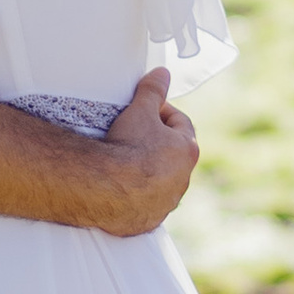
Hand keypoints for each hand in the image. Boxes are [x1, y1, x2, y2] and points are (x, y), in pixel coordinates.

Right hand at [94, 68, 198, 235]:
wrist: (106, 187)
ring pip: (162, 183)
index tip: (147, 109)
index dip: (163, 112)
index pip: (181, 124)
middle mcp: (183, 179)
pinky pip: (146, 205)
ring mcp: (167, 202)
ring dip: (149, 173)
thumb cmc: (128, 146)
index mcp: (187, 150)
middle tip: (135, 135)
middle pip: (173, 155)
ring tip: (126, 163)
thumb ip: (153, 90)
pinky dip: (137, 196)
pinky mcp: (149, 220)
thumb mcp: (140, 110)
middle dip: (158, 143)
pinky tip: (121, 188)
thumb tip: (162, 73)